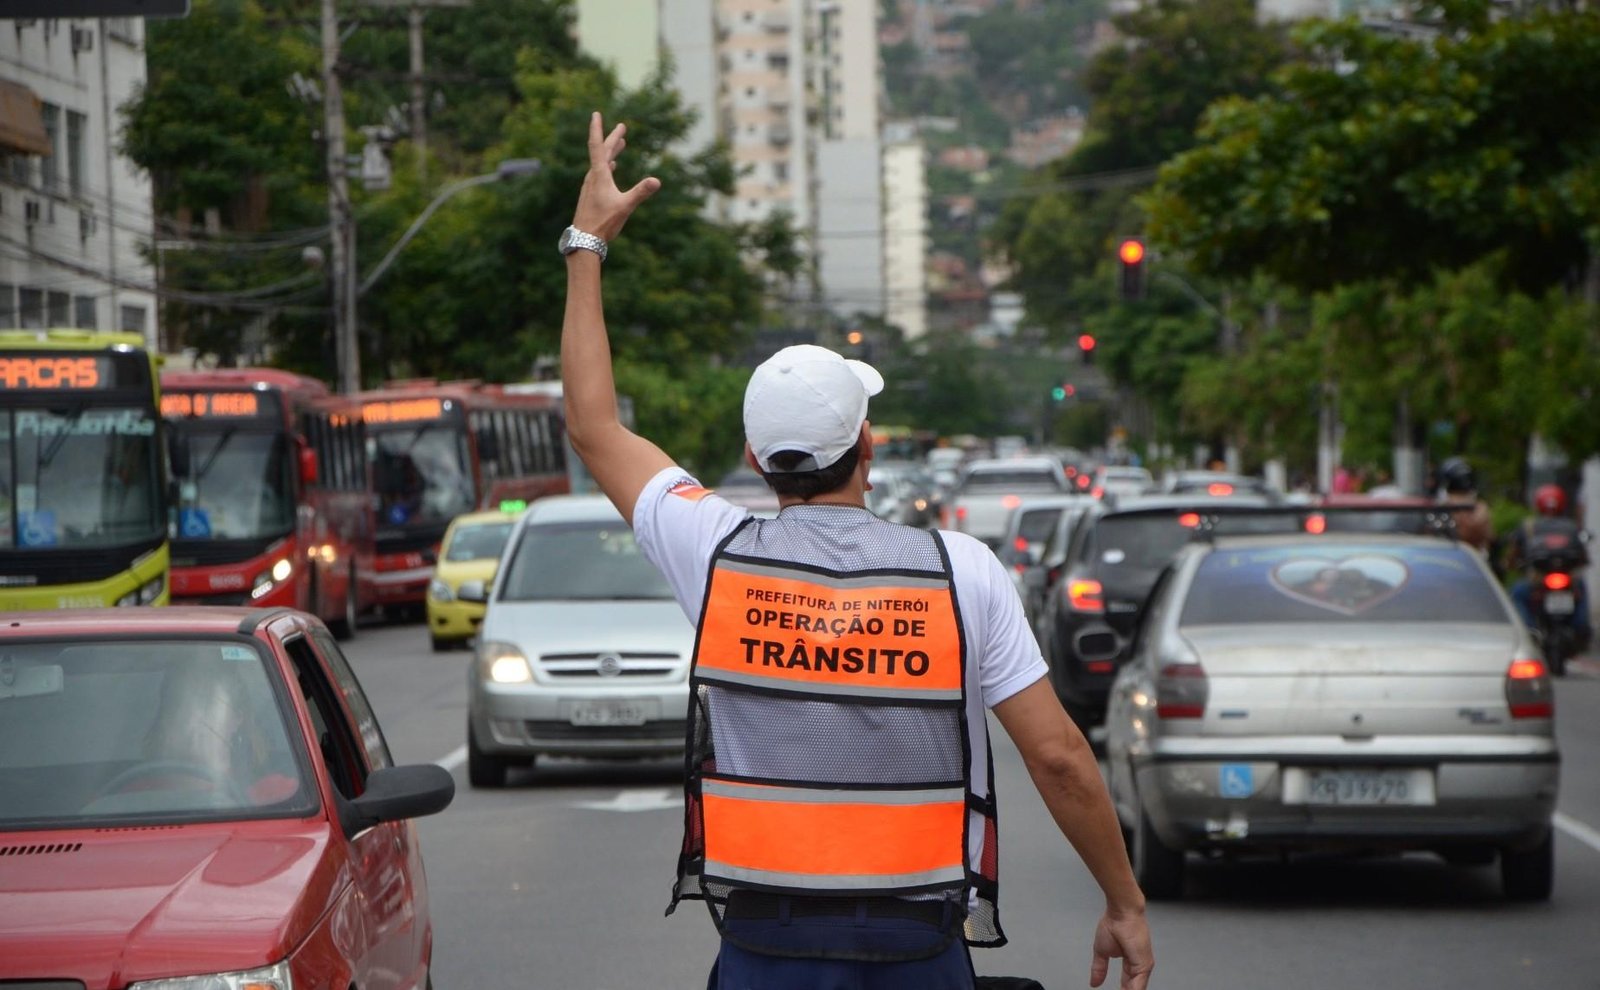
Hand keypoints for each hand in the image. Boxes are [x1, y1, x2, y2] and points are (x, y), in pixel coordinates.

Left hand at [571, 111, 660, 242]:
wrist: (585, 240)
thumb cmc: (603, 223)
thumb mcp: (625, 206)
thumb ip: (640, 192)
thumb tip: (657, 181)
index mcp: (599, 175)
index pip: (597, 146)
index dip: (597, 129)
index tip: (596, 114)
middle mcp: (593, 178)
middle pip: (602, 152)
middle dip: (613, 139)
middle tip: (622, 126)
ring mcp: (591, 186)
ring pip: (601, 163)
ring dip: (611, 152)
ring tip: (620, 144)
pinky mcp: (591, 194)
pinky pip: (600, 173)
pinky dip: (607, 165)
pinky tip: (612, 167)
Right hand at [1090, 908, 1153, 988]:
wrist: (1121, 913)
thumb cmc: (1114, 924)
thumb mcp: (1101, 951)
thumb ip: (1099, 969)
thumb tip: (1094, 982)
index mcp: (1131, 962)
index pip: (1127, 983)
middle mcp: (1139, 965)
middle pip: (1133, 988)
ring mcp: (1143, 965)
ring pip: (1137, 988)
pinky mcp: (1145, 965)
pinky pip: (1139, 986)